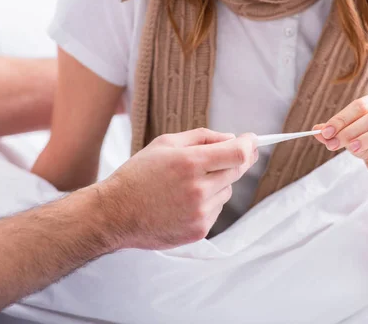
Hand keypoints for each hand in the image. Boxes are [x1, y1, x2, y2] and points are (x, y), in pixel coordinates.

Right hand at [95, 128, 257, 249]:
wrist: (115, 213)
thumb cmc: (138, 174)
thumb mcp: (165, 144)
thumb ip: (202, 137)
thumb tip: (232, 139)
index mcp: (189, 163)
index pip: (237, 153)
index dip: (249, 144)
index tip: (252, 140)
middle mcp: (198, 189)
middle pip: (237, 171)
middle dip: (234, 161)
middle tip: (224, 156)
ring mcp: (199, 212)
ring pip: (227, 191)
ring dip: (217, 184)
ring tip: (187, 184)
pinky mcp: (199, 230)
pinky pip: (216, 210)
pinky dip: (207, 202)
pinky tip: (183, 202)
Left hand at [313, 92, 367, 179]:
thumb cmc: (366, 145)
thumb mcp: (347, 137)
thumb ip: (332, 133)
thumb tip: (315, 130)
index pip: (359, 105)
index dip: (340, 119)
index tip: (325, 132)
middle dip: (348, 131)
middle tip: (332, 144)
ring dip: (367, 138)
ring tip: (352, 149)